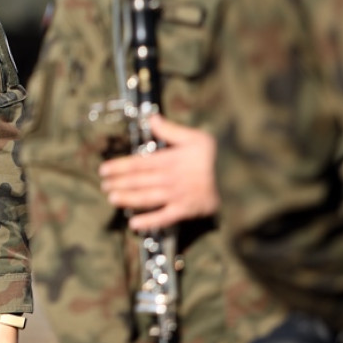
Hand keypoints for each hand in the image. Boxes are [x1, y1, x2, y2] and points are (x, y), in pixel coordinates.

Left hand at [98, 114, 217, 230]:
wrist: (240, 179)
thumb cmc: (218, 157)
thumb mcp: (196, 137)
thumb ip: (170, 129)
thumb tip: (151, 117)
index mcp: (169, 160)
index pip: (137, 163)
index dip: (119, 166)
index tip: (104, 169)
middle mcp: (168, 179)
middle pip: (137, 181)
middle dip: (118, 183)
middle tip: (103, 185)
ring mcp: (176, 196)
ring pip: (146, 198)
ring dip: (127, 199)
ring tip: (112, 198)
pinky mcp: (185, 211)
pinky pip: (163, 218)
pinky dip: (148, 221)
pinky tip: (134, 224)